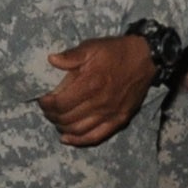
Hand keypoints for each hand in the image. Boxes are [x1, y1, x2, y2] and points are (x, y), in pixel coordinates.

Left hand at [40, 34, 156, 146]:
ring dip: (62, 127)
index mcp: (91, 83)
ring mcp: (110, 114)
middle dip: (51, 115)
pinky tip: (67, 138)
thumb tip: (52, 60)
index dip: (47, 104)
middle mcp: (100, 102)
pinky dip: (79, 140)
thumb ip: (71, 56)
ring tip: (56, 119)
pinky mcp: (119, 120)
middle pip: (67, 118)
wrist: (144, 58)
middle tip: (48, 109)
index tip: (43, 99)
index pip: (61, 103)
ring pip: (78, 130)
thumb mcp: (92, 47)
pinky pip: (96, 137)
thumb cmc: (115, 52)